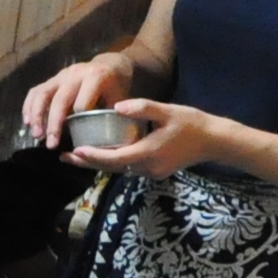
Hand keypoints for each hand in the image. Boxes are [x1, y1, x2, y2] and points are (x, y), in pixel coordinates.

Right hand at [23, 51, 138, 144]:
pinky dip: (29, 107)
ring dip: (37, 115)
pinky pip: (36, 91)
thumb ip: (110, 117)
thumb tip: (100, 143)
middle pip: (60, 99)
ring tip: (36, 135)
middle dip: (53, 123)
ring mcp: (61, 75)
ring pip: (43, 93)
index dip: (78, 119)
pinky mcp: (52, 78)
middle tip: (50, 144)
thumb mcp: (119, 100)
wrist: (111, 65)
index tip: (74, 136)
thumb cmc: (116, 87)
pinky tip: (27, 122)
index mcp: (96, 77)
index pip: (82, 102)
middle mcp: (76, 74)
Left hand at [70, 99, 224, 175]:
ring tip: (75, 156)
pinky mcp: (154, 171)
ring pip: (119, 170)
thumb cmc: (191, 123)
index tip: (74, 151)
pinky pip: (128, 168)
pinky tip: (101, 153)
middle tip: (63, 156)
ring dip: (98, 163)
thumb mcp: (167, 111)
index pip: (113, 158)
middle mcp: (147, 168)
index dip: (92, 156)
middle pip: (111, 168)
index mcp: (148, 153)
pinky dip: (112, 162)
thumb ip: (142, 108)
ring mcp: (151, 172)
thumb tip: (117, 106)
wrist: (213, 141)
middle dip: (87, 163)